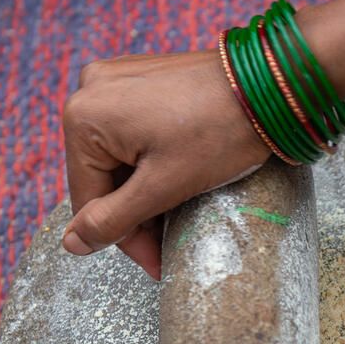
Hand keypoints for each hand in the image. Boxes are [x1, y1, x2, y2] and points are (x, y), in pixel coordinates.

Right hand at [61, 50, 270, 278]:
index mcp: (83, 117)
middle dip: (137, 214)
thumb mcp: (163, 187)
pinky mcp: (142, 78)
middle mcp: (90, 90)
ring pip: (120, 157)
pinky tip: (178, 179)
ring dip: (145, 190)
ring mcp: (116, 79)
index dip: (123, 239)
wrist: (271, 86)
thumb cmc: (220, 132)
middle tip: (169, 247)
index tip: (155, 265)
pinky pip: (134, 132)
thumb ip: (114, 220)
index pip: (88, 199)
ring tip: (178, 215)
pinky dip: (152, 161)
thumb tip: (73, 244)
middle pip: (103, 176)